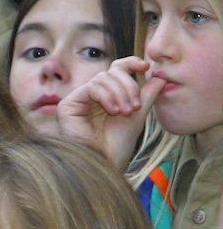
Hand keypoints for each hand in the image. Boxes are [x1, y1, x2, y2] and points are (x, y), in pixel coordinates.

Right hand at [58, 56, 165, 170]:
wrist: (104, 165)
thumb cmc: (117, 147)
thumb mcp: (137, 116)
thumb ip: (147, 95)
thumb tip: (159, 75)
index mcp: (104, 97)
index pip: (115, 70)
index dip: (129, 63)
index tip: (145, 66)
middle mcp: (89, 97)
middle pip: (111, 72)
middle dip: (129, 85)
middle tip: (136, 106)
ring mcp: (77, 100)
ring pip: (103, 78)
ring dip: (120, 93)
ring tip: (126, 112)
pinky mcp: (68, 105)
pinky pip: (92, 87)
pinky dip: (107, 96)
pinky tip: (114, 111)